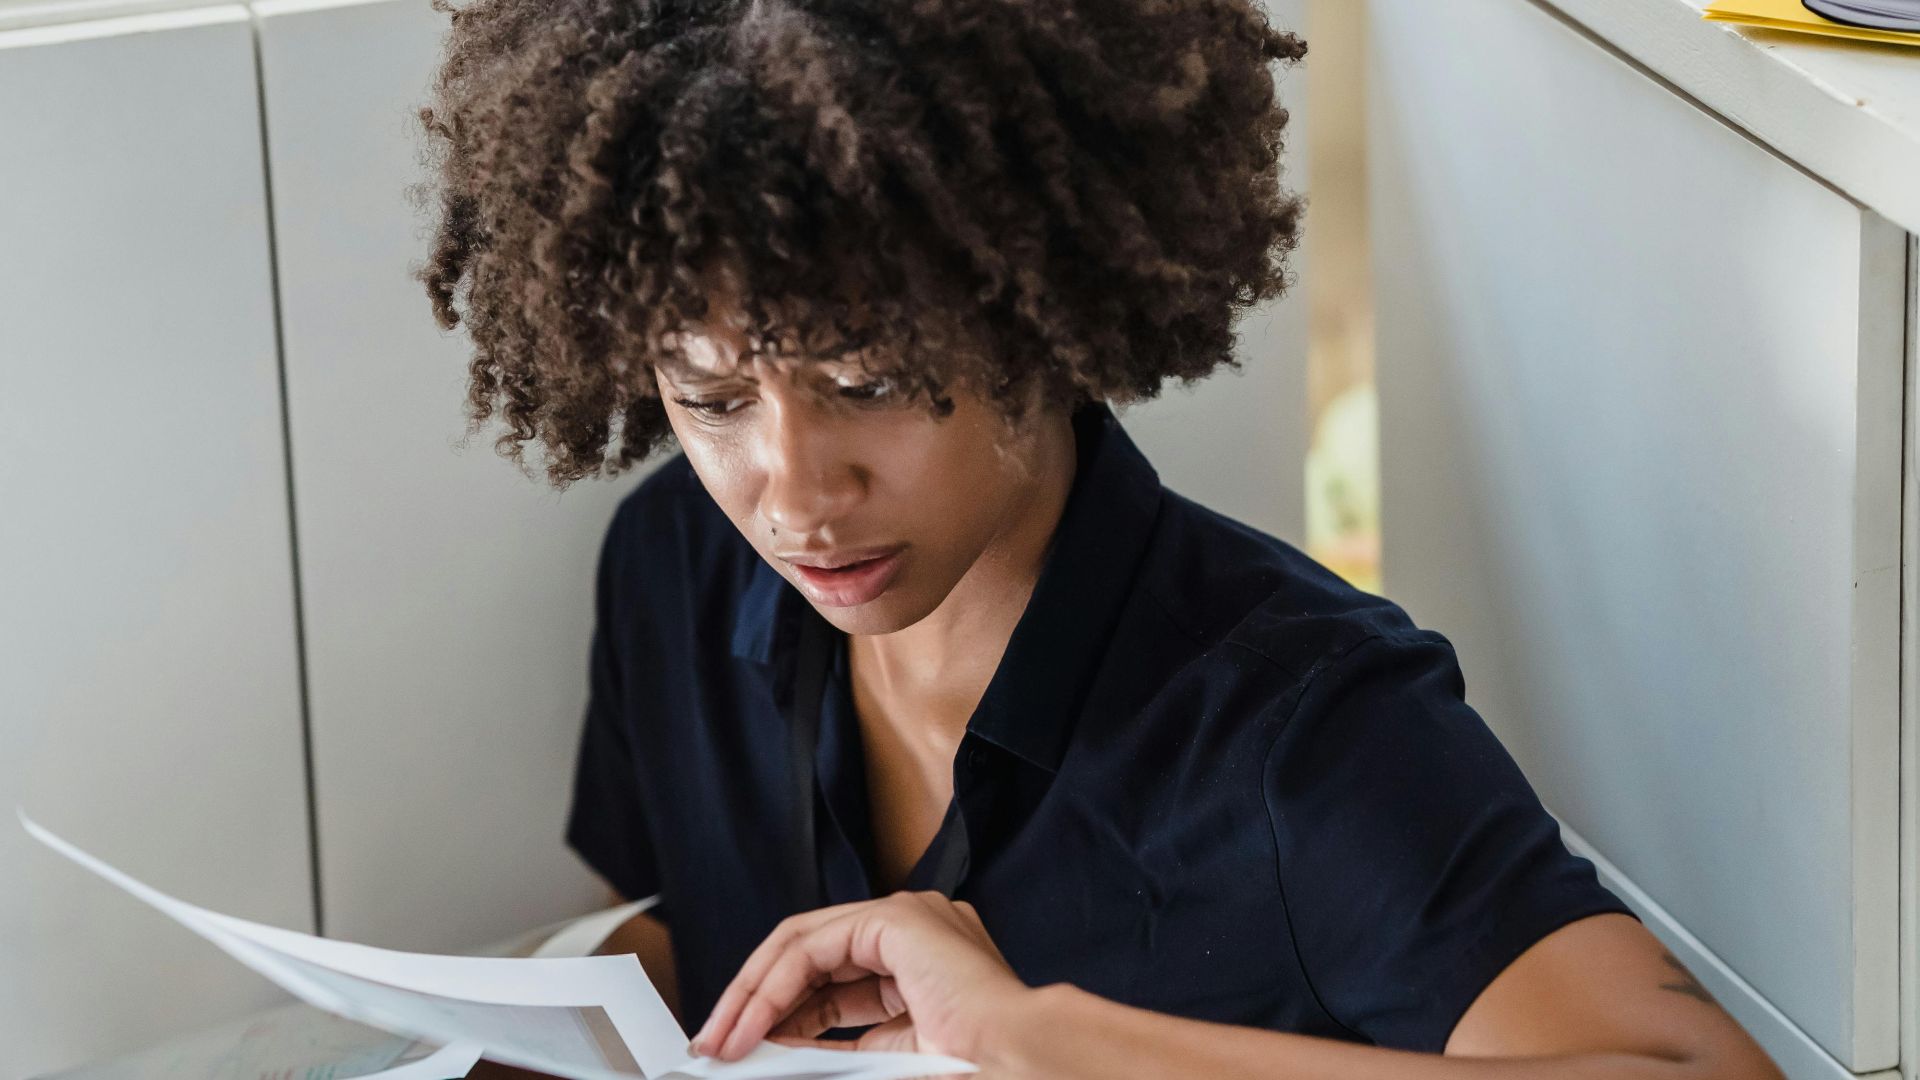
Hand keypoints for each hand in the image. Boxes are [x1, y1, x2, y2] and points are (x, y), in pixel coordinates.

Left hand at [690, 892, 1033, 1066]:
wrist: (1017, 1065)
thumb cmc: (970, 1069)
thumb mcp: (883, 1060)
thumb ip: (833, 1052)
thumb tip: (774, 1056)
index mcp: (921, 967)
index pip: (831, 982)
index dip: (781, 1015)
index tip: (743, 1049)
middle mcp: (914, 933)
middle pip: (810, 957)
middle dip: (756, 1003)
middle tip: (718, 1046)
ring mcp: (907, 917)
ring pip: (803, 944)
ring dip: (755, 996)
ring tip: (724, 1040)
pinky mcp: (896, 918)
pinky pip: (811, 946)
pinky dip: (773, 987)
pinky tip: (752, 1024)